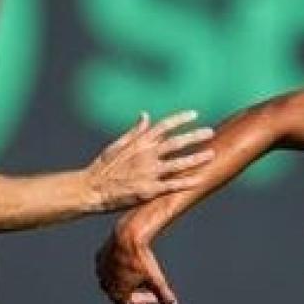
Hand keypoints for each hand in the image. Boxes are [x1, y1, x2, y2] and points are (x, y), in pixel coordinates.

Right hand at [85, 111, 213, 211]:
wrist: (90, 189)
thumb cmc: (103, 167)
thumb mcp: (117, 145)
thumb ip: (135, 131)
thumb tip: (145, 115)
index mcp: (138, 143)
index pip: (163, 126)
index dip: (180, 118)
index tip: (195, 114)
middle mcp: (146, 155)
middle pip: (176, 142)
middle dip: (195, 136)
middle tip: (210, 132)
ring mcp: (148, 173)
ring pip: (178, 163)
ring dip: (197, 158)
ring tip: (212, 154)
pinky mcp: (149, 189)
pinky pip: (173, 185)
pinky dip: (187, 182)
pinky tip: (200, 179)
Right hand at [95, 227, 177, 303]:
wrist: (128, 235)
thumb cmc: (142, 259)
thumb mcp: (156, 279)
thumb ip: (164, 295)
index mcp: (117, 293)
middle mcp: (105, 284)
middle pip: (123, 297)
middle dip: (140, 300)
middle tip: (154, 300)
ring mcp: (101, 271)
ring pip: (116, 284)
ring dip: (131, 287)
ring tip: (144, 284)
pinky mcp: (100, 258)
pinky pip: (111, 270)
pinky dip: (121, 274)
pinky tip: (132, 270)